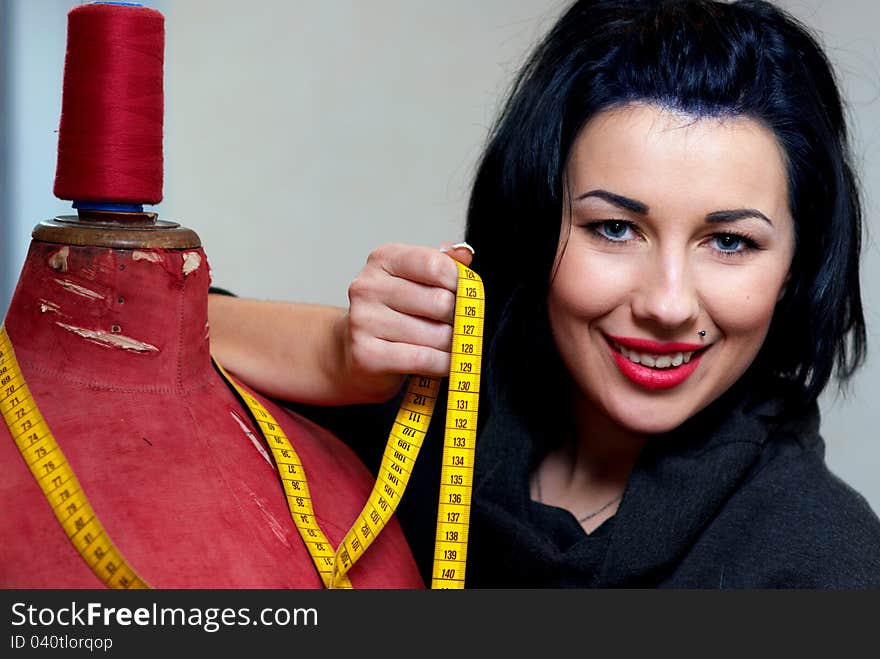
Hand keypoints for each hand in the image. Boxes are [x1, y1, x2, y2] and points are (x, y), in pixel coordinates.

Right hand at [334, 241, 473, 401]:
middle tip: (455, 326)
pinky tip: (443, 363)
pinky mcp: (367, 355)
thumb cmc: (391, 314)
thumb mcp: (413, 280)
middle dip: (458, 319)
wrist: (351, 352)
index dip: (460, 283)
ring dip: (452, 345)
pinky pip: (425, 359)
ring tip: (445, 345)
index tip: (465, 295)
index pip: (435, 264)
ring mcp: (364, 321)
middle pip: (441, 302)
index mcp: (383, 259)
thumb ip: (441, 263)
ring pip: (438, 335)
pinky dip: (443, 364)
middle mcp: (368, 287)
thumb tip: (464, 256)